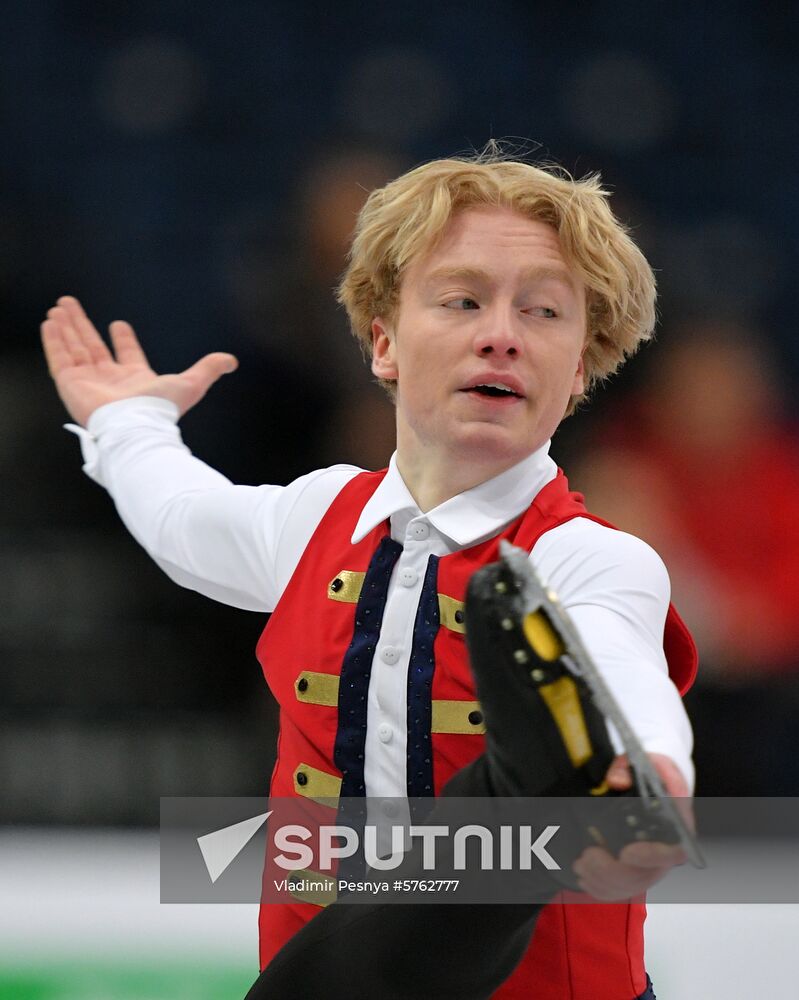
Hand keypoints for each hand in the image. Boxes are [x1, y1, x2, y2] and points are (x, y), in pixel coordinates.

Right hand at [41, 296, 237, 425]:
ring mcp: (89, 382)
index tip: (118, 324)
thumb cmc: (162, 409)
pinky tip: (50, 322)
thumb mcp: (191, 384)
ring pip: (74, 349)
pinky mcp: (70, 385)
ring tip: (58, 307)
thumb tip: (232, 360)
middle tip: (72, 305)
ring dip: (66, 328)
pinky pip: (59, 359)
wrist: (136, 426)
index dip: (123, 339)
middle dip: (82, 326)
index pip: (126, 355)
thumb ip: (209, 369)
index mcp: (135, 379)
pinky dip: (54, 341)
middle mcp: (110, 380)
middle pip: (93, 347)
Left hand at [571, 753, 691, 899]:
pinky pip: (623, 891)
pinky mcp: (639, 870)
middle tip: (588, 856)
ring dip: (603, 881)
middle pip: (647, 876)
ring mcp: (653, 863)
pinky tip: (586, 876)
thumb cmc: (652, 773)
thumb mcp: (641, 760)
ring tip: (581, 863)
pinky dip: (601, 889)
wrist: (657, 780)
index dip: (651, 856)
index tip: (626, 852)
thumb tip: (617, 781)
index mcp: (676, 824)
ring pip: (632, 886)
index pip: (674, 851)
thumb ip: (626, 768)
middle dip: (613, 872)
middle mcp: (667, 848)